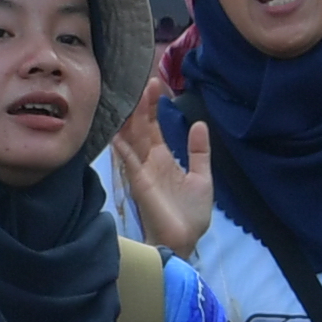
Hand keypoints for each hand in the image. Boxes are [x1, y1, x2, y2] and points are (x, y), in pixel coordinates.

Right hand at [107, 95, 212, 255]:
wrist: (185, 240)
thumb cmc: (191, 213)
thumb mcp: (202, 177)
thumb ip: (199, 151)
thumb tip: (199, 123)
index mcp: (163, 159)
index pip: (154, 127)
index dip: (154, 107)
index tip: (157, 85)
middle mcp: (149, 161)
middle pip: (141, 127)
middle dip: (142, 105)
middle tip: (145, 81)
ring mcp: (142, 170)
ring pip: (133, 138)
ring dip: (132, 118)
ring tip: (133, 94)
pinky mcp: (139, 182)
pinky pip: (128, 159)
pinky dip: (122, 144)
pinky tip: (118, 127)